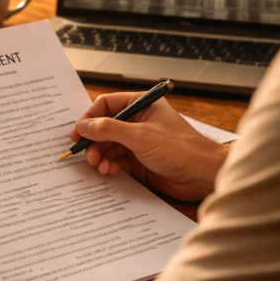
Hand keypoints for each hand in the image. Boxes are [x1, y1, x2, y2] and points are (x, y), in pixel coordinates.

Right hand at [68, 95, 229, 201]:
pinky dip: (109, 165)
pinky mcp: (140, 161)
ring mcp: (139, 142)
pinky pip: (117, 161)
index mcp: (142, 106)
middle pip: (105, 128)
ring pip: (109, 146)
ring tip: (99, 165)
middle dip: (94, 141)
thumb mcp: (141, 136)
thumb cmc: (181, 148)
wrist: (202, 175)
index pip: (107, 105)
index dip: (90, 118)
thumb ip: (109, 129)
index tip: (78, 133)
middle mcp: (139, 122)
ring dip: (101, 155)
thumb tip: (84, 125)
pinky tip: (109, 171)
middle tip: (88, 154)